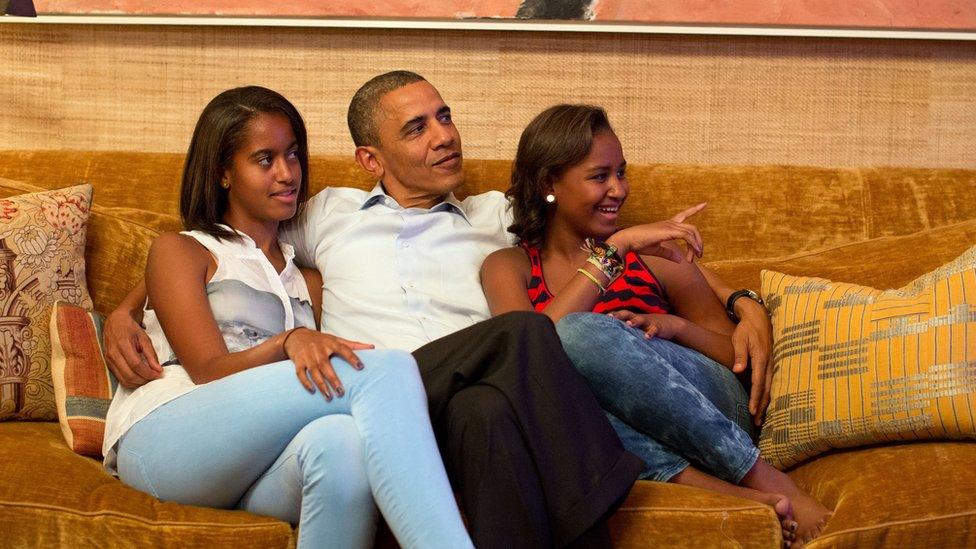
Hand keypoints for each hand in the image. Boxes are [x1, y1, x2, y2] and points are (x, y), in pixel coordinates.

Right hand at [103, 308, 162, 388]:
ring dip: (138, 383)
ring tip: (149, 378)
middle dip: (144, 380)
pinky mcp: (108, 364)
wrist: (115, 322)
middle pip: (129, 375)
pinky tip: (140, 377)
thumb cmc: (131, 328)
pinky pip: (120, 378)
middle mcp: (113, 354)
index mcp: (122, 345)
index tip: (159, 374)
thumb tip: (158, 370)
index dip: (148, 373)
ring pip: (124, 380)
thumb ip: (151, 354)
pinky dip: (131, 381)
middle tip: (155, 377)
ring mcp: (109, 360)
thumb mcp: (144, 338)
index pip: (136, 365)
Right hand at [283, 328, 373, 400]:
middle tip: (341, 392)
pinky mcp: (298, 362)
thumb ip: (354, 345)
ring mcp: (307, 356)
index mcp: (331, 343)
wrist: (297, 336)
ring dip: (321, 385)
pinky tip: (313, 391)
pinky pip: (300, 374)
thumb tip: (373, 347)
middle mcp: (318, 349)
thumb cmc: (321, 340)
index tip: (361, 367)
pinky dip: (306, 383)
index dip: (352, 357)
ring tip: (329, 397)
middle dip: (333, 379)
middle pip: (325, 365)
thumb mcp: (336, 339)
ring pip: (314, 372)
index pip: (343, 349)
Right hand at [608, 203, 705, 262]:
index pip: (684, 215)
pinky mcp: (668, 231)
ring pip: (691, 231)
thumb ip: (668, 253)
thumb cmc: (638, 244)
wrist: (627, 240)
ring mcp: (669, 226)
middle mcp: (670, 223)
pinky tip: (694, 253)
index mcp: (667, 225)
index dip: (694, 209)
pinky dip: (692, 244)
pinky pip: (686, 236)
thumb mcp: (656, 250)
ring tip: (697, 256)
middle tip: (700, 255)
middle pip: (692, 228)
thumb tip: (679, 260)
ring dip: (697, 245)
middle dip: (699, 241)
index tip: (704, 204)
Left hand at [609, 310, 686, 339]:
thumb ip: (626, 329)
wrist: (670, 324)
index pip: (620, 315)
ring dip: (634, 321)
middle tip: (610, 318)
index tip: (601, 318)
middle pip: (627, 314)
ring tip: (628, 324)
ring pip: (640, 320)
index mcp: (633, 318)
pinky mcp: (658, 328)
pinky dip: (650, 333)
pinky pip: (654, 330)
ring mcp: (649, 322)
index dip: (611, 315)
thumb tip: (612, 336)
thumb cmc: (649, 326)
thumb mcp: (638, 326)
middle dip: (619, 315)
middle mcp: (639, 318)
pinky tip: (647, 337)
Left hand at [730, 299, 773, 424]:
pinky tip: (765, 403)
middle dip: (762, 406)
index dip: (755, 398)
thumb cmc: (746, 329)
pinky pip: (770, 382)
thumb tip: (738, 370)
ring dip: (766, 403)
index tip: (752, 411)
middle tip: (757, 422)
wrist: (758, 317)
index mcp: (760, 358)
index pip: (758, 383)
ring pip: (770, 387)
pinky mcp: (771, 363)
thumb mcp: (739, 339)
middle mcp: (769, 363)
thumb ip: (739, 355)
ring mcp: (772, 363)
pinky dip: (768, 394)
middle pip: (766, 389)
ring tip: (761, 418)